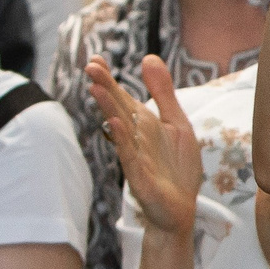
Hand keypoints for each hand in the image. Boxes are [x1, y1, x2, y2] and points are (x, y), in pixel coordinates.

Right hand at [87, 55, 204, 237]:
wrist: (179, 210)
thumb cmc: (176, 168)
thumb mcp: (177, 123)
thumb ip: (163, 93)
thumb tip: (148, 57)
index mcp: (143, 124)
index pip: (122, 97)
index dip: (110, 79)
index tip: (96, 59)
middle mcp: (136, 137)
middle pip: (117, 108)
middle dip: (105, 87)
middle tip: (90, 66)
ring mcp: (136, 156)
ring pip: (120, 129)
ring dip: (108, 109)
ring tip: (96, 88)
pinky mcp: (140, 176)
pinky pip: (130, 155)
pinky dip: (124, 140)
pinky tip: (116, 124)